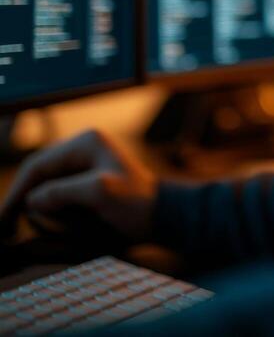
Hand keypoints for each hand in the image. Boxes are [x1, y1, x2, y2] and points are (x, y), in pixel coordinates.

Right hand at [0, 128, 158, 242]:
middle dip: (24, 197)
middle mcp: (83, 146)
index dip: (18, 191)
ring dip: (38, 203)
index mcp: (85, 142)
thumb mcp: (98, 193)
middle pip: (40, 171)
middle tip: (8, 226)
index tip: (5, 217)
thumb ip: (62, 192)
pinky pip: (59, 190)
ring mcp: (86, 161)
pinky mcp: (89, 177)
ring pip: (47, 182)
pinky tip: (49, 221)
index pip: (38, 164)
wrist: (163, 214)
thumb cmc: (137, 202)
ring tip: (32, 225)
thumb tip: (32, 199)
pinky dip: (51, 206)